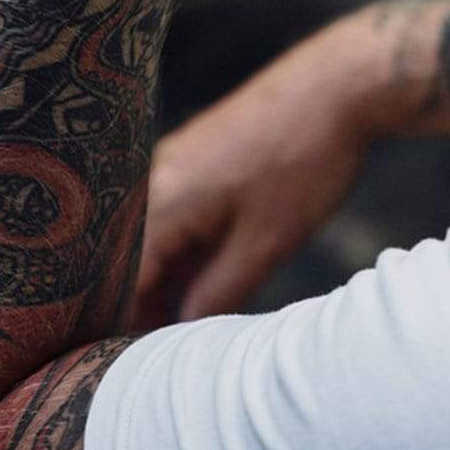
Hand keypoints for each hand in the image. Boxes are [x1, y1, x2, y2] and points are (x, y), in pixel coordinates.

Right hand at [135, 12, 394, 324]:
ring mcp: (174, 163)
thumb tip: (183, 331)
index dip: (121, 327)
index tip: (138, 363)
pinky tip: (211, 277)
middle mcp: (153, 178)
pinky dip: (185, 249)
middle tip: (172, 350)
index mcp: (159, 200)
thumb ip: (218, 292)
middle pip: (126, 260)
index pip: (116, 281)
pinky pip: (173, 214)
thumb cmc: (302, 161)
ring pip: (151, 238)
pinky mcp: (196, 156)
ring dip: (167, 279)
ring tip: (194, 322)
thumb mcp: (265, 242)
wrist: (334, 86)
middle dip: (143, 306)